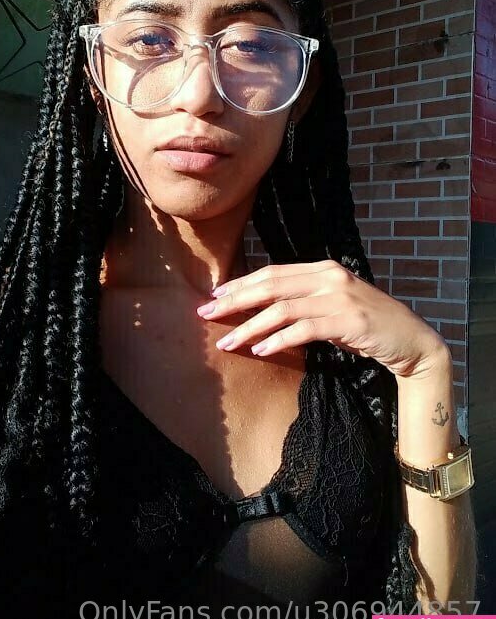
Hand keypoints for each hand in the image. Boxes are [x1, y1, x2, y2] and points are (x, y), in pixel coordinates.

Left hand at [196, 261, 449, 378]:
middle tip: (206, 315)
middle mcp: (329, 277)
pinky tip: (260, 349)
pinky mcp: (349, 321)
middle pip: (271, 286)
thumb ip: (303, 302)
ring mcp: (340, 297)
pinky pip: (304, 329)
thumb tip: (260, 310)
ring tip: (227, 342)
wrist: (412, 341)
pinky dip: (279, 339)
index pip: (273, 273)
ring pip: (282, 309)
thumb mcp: (332, 306)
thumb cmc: (367, 326)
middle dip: (235, 301)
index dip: (241, 283)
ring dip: (250, 326)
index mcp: (322, 269)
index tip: (214, 296)